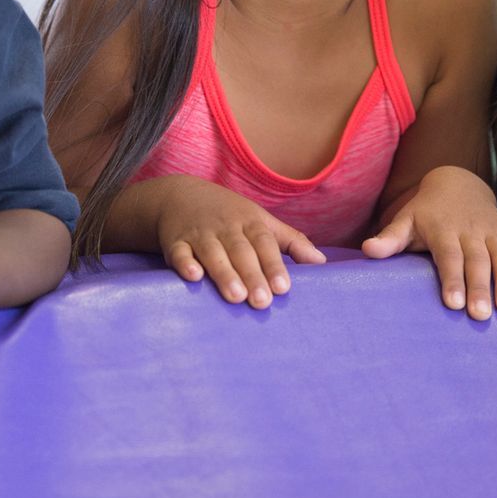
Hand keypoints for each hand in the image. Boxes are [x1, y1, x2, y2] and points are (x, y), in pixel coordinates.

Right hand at [155, 185, 325, 308]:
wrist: (180, 195)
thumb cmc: (230, 214)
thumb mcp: (262, 221)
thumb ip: (291, 241)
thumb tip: (321, 262)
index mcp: (250, 223)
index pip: (265, 243)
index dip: (274, 265)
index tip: (283, 288)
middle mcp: (226, 228)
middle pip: (241, 251)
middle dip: (252, 275)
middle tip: (262, 302)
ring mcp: (200, 234)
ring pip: (213, 253)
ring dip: (223, 273)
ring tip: (236, 296)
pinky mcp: (175, 242)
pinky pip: (179, 252)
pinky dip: (184, 263)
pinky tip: (193, 276)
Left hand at [361, 166, 496, 319]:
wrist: (456, 183)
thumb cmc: (426, 212)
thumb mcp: (406, 220)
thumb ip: (389, 238)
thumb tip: (367, 250)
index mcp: (443, 229)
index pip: (449, 256)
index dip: (452, 278)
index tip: (454, 303)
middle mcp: (470, 230)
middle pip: (477, 259)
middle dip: (480, 287)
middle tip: (481, 316)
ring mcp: (492, 230)